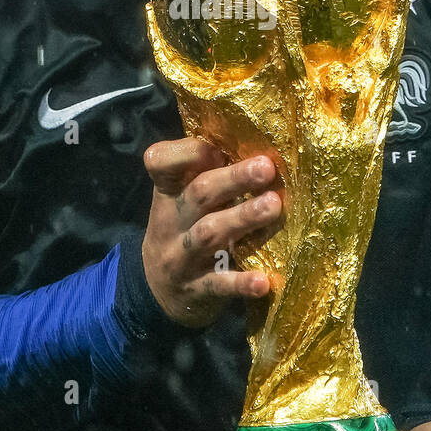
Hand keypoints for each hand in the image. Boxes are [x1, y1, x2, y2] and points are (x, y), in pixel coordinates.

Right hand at [142, 137, 283, 327]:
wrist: (157, 290)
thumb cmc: (183, 229)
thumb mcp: (181, 200)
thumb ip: (205, 173)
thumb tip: (253, 139)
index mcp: (168, 192)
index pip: (161, 163)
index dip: (187, 153)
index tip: (218, 149)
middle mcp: (171, 221)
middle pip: (199, 193)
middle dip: (234, 179)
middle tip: (267, 167)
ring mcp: (181, 257)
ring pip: (209, 234)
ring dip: (242, 218)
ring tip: (274, 206)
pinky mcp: (197, 289)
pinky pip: (219, 285)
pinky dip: (241, 283)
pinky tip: (264, 281)